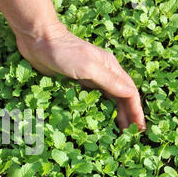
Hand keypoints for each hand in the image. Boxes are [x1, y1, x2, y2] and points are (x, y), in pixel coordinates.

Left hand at [15, 22, 145, 130]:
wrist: (38, 39)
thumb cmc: (63, 52)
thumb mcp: (88, 67)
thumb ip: (109, 81)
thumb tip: (130, 94)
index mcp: (110, 67)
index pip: (129, 92)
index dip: (136, 111)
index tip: (140, 129)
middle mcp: (102, 73)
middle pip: (119, 97)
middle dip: (127, 116)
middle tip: (130, 137)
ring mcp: (87, 77)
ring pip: (105, 99)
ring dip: (112, 115)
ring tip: (117, 132)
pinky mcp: (73, 82)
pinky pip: (88, 99)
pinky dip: (94, 111)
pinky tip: (94, 121)